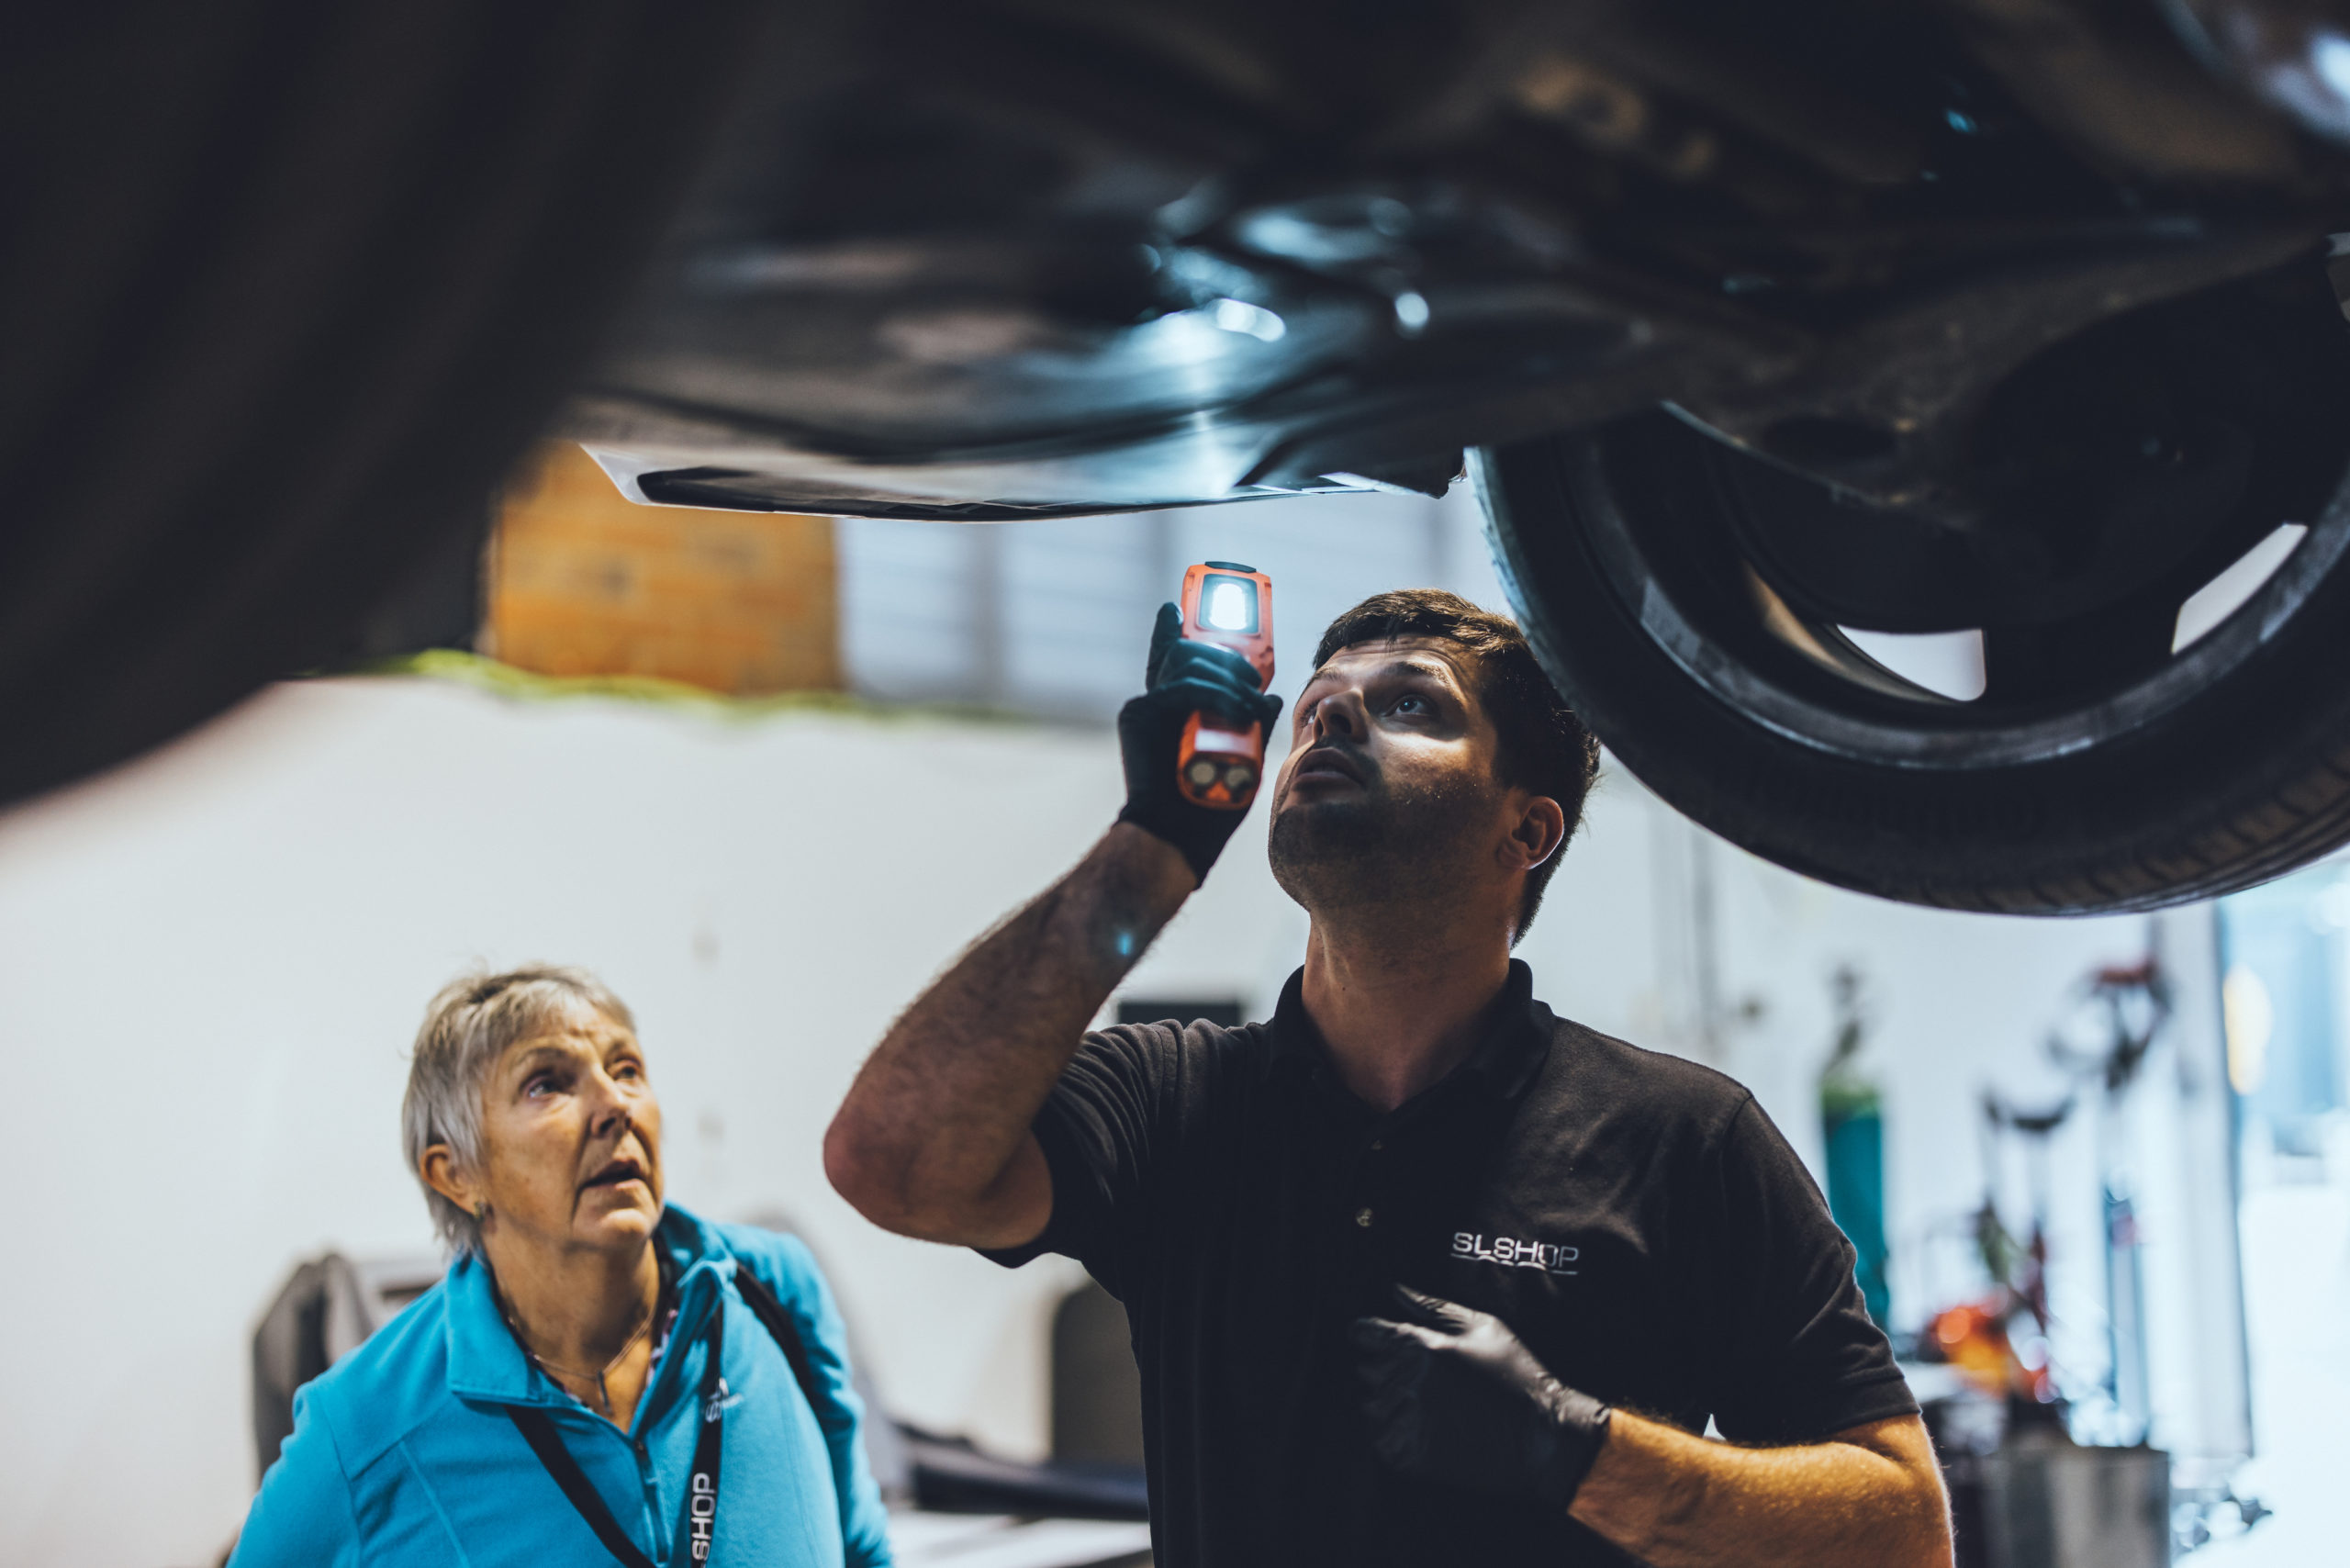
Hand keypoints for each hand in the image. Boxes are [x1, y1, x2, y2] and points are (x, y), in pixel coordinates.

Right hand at [1116, 601, 1282, 881]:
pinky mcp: (1139, 713)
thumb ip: (1253, 722)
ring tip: (1248, 707)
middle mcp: (1157, 701)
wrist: (1178, 834)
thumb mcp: (1243, 755)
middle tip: (1253, 679)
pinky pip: (1183, 686)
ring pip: (1191, 663)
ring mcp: (1146, 705)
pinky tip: (1235, 710)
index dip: (1173, 630)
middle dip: (1229, 658)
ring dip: (1228, 679)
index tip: (1174, 607)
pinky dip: (1214, 693)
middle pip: (1190, 653)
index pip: (1172, 657)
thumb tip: (1273, 697)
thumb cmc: (1211, 802)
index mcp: (1175, 708)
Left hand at [1352, 1285, 1611, 1510]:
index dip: (1366, 1335)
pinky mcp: (1414, 1457)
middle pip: (1367, 1370)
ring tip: (1426, 1406)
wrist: (1542, 1438)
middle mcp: (1410, 1383)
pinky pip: (1381, 1442)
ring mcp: (1410, 1421)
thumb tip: (1396, 1289)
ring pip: (1371, 1407)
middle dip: (1384, 1370)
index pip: (1366, 1334)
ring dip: (1388, 1404)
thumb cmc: (1518, 1376)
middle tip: (1419, 1378)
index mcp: (1422, 1346)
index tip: (1372, 1340)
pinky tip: (1424, 1430)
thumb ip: (1434, 1307)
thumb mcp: (1484, 1327)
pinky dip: (1394, 1435)